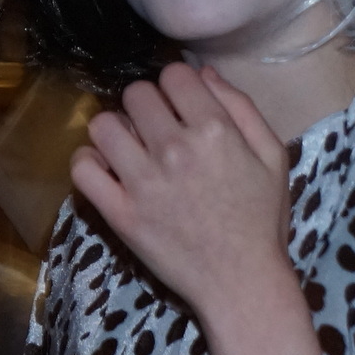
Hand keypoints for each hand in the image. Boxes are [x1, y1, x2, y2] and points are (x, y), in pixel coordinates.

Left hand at [70, 62, 290, 320]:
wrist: (242, 282)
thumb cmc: (262, 220)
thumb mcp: (272, 156)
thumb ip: (241, 108)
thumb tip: (202, 73)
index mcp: (214, 130)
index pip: (173, 75)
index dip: (176, 86)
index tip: (180, 107)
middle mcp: (174, 149)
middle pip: (135, 94)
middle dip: (145, 105)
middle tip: (154, 129)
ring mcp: (143, 182)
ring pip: (103, 125)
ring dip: (114, 130)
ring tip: (128, 148)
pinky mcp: (120, 213)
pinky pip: (83, 170)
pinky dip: (88, 162)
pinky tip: (106, 170)